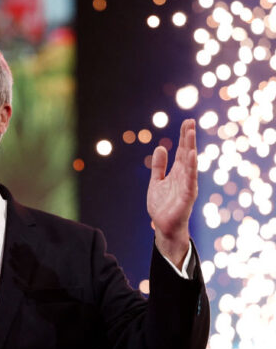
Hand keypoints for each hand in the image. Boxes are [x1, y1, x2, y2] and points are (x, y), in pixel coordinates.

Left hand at [147, 119, 197, 267]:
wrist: (163, 227)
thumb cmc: (162, 206)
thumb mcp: (156, 182)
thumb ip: (158, 166)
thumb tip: (160, 147)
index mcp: (177, 173)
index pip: (182, 151)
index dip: (184, 137)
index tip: (187, 122)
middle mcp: (184, 177)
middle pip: (187, 154)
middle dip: (188, 138)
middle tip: (190, 121)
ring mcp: (187, 186)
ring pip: (189, 164)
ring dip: (190, 148)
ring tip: (191, 133)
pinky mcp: (187, 196)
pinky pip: (190, 180)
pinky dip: (191, 168)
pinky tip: (191, 156)